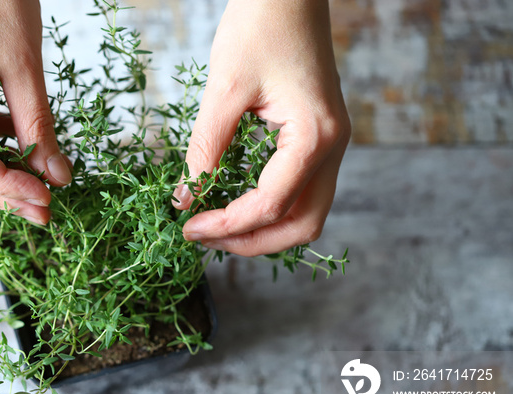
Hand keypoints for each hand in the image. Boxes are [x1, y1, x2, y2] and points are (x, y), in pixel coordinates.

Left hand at [173, 0, 349, 255]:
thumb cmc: (260, 27)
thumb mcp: (224, 90)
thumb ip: (205, 149)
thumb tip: (186, 198)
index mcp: (315, 136)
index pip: (270, 205)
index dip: (225, 224)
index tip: (187, 227)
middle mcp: (333, 148)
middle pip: (301, 226)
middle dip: (250, 241)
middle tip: (203, 237)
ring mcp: (331, 146)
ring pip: (305, 215)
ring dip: (262, 230)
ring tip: (216, 226)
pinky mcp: (319, 140)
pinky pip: (300, 192)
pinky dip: (269, 209)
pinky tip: (234, 202)